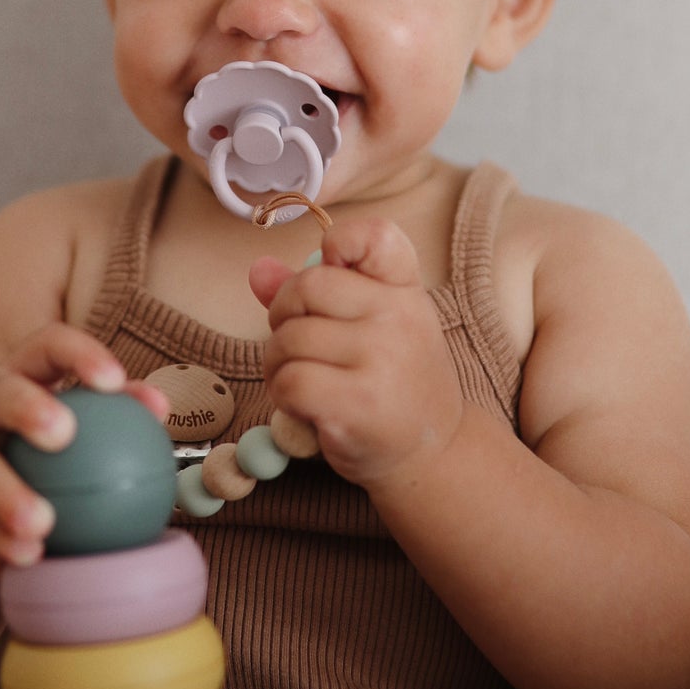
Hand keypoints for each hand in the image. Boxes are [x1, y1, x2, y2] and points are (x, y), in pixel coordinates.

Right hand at [0, 326, 166, 579]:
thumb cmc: (36, 462)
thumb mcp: (70, 434)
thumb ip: (114, 418)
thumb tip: (159, 409)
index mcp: (15, 376)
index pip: (45, 347)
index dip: (78, 355)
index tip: (113, 382)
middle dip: (25, 408)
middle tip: (63, 435)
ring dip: (7, 494)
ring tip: (43, 523)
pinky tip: (27, 555)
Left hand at [248, 216, 462, 488]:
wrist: (431, 452)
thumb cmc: (392, 383)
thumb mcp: (369, 327)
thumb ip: (316, 295)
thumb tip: (258, 270)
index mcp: (405, 289)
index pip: (373, 236)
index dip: (337, 243)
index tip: (330, 271)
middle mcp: (399, 316)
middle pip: (306, 286)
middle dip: (283, 316)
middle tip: (295, 344)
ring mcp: (382, 359)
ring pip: (289, 338)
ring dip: (277, 363)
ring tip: (299, 380)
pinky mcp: (358, 402)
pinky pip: (289, 380)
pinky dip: (282, 394)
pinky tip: (302, 405)